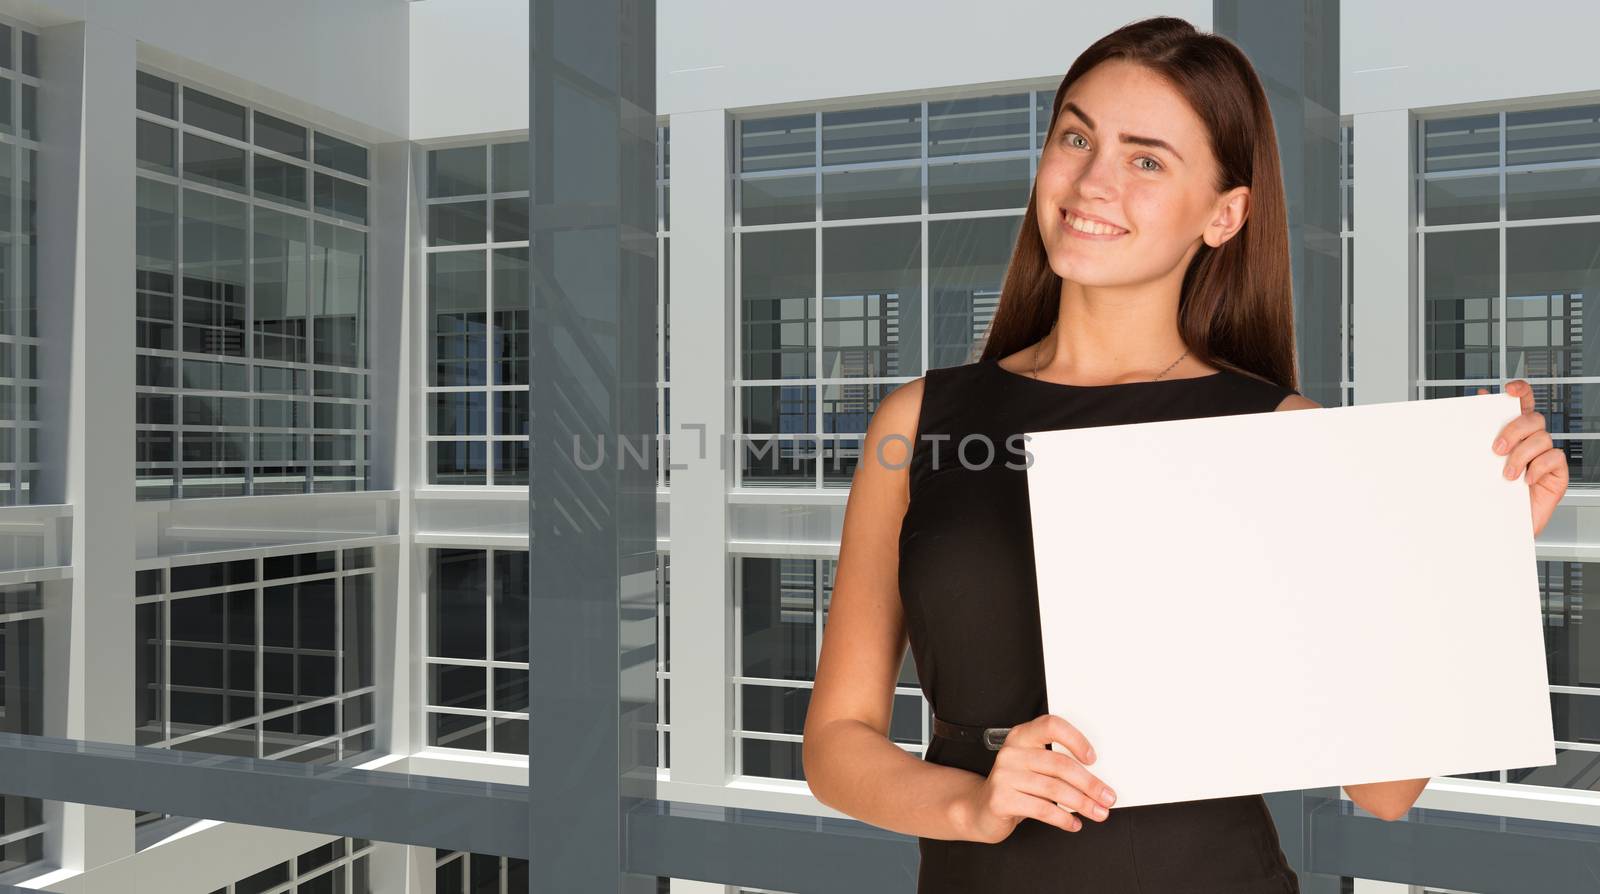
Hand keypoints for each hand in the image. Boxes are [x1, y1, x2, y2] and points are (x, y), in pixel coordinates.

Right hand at [951, 714, 1117, 842]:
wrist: (980, 808)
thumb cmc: (1015, 787)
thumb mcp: (1032, 767)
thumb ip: (1056, 765)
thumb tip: (1096, 780)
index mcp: (1021, 736)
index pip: (1051, 726)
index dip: (1075, 739)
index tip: (1093, 758)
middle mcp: (1011, 752)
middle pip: (1059, 764)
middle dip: (1090, 784)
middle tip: (1107, 796)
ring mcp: (1004, 776)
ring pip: (1054, 789)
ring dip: (1082, 804)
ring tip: (1097, 813)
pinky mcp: (1001, 799)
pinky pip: (1042, 809)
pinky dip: (1063, 819)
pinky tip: (1073, 823)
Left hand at [1478, 380, 1567, 537]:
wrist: (1498, 528)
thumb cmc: (1490, 495)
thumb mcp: (1479, 464)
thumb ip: (1479, 438)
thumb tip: (1473, 409)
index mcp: (1513, 435)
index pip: (1522, 404)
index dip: (1520, 391)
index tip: (1508, 389)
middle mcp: (1531, 443)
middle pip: (1533, 418)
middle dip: (1513, 430)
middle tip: (1496, 449)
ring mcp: (1545, 458)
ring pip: (1542, 438)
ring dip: (1521, 454)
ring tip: (1507, 474)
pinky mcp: (1557, 474)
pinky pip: (1555, 458)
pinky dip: (1538, 466)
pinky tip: (1526, 479)